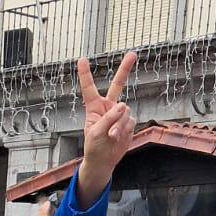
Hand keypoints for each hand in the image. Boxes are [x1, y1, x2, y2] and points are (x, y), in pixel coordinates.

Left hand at [74, 51, 138, 198]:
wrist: (104, 161)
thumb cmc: (94, 147)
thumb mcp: (95, 133)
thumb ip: (109, 118)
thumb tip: (124, 105)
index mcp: (94, 107)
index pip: (89, 88)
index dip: (85, 74)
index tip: (82, 59)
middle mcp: (108, 107)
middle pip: (118, 84)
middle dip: (125, 69)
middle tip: (133, 53)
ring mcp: (119, 114)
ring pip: (125, 111)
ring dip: (119, 124)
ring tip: (112, 136)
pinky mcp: (128, 123)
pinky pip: (130, 121)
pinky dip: (124, 130)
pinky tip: (117, 138)